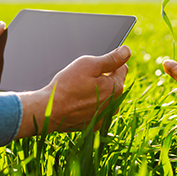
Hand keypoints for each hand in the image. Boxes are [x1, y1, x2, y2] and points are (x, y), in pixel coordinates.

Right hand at [16, 46, 130, 137]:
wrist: (49, 110)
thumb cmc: (67, 85)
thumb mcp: (89, 64)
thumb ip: (111, 58)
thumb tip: (127, 51)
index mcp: (115, 87)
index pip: (122, 68)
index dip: (109, 63)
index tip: (96, 65)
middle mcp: (114, 104)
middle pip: (114, 84)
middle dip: (103, 78)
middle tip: (84, 78)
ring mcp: (104, 116)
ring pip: (106, 98)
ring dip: (97, 93)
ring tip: (79, 91)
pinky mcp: (94, 124)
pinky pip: (97, 111)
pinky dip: (90, 106)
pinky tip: (78, 103)